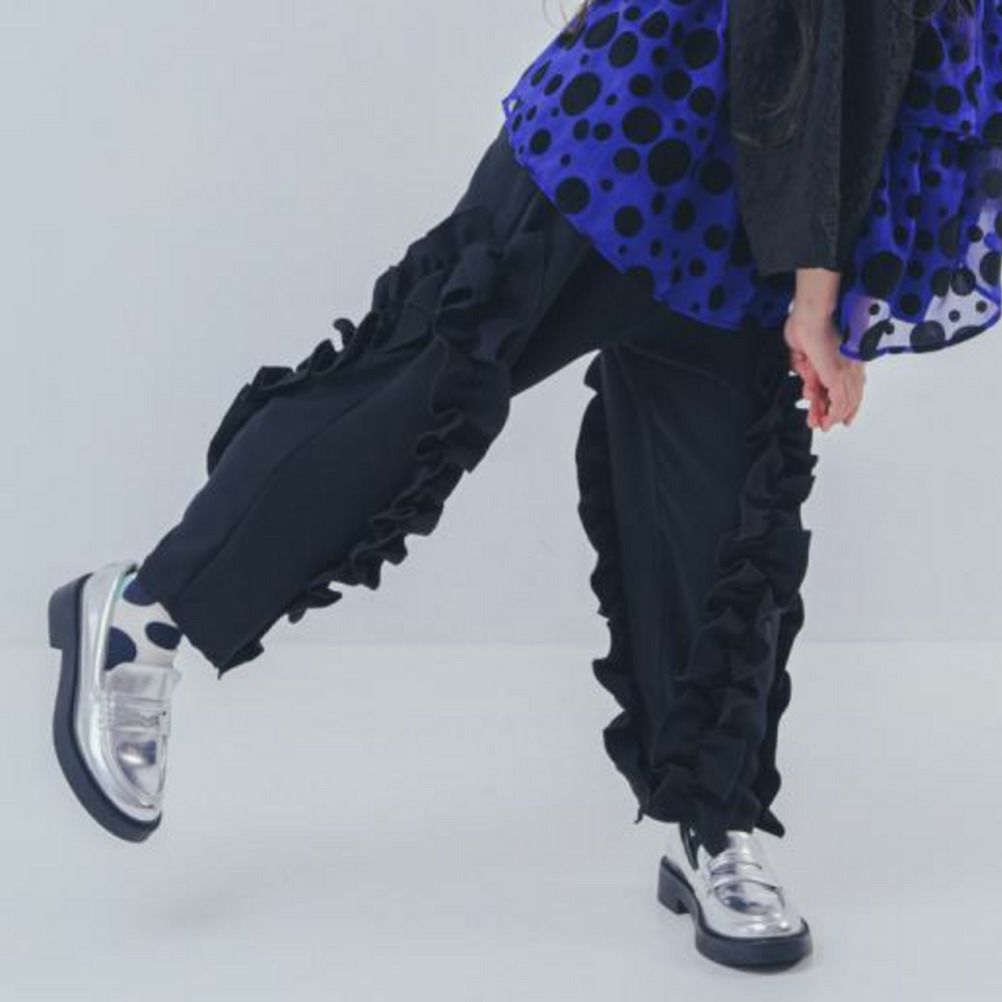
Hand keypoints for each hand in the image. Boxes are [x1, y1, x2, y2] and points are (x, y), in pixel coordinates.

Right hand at [784, 310, 865, 431]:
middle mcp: (851, 366)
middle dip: (836, 414)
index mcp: (845, 359)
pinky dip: (833, 414)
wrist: (809, 315)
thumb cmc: (804, 325)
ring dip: (832, 417)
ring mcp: (846, 371)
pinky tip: (826, 421)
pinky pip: (839, 401)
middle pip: (849, 397)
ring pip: (845, 402)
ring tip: (822, 426)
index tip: (837, 415)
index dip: (843, 402)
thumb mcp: (802, 354)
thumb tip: (808, 382)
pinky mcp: (838, 375)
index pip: (849, 386)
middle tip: (825, 425)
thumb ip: (807, 369)